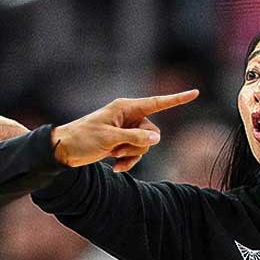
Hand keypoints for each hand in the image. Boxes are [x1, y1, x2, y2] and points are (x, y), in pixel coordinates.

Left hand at [52, 90, 198, 171]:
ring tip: (113, 156)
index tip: (196, 93)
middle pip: (152, 132)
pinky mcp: (121, 142)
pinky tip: (115, 167)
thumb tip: (157, 138)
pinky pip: (135, 153)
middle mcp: (128, 117)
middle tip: (117, 148)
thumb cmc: (83, 139)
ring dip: (132, 155)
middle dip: (139, 144)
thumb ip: (136, 137)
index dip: (177, 99)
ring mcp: (125, 130)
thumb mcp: (110, 139)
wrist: (64, 150)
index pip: (157, 103)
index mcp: (126, 108)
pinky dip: (128, 161)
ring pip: (145, 145)